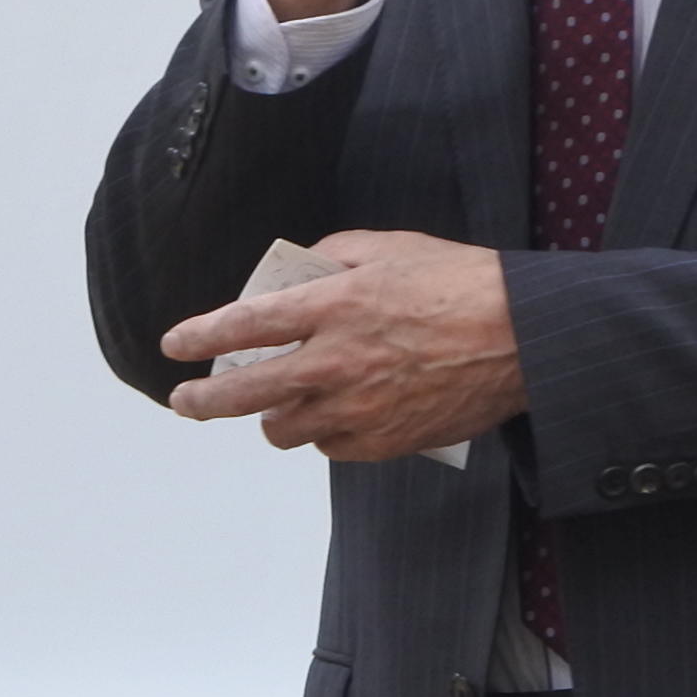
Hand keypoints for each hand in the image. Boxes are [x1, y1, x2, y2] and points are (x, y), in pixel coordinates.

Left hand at [161, 230, 523, 457]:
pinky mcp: (383, 442)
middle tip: (186, 401)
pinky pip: (330, 447)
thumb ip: (333, 258)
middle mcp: (336, 361)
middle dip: (204, 400)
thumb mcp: (391, 249)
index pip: (244, 325)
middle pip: (244, 393)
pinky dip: (324, 433)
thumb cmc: (461, 284)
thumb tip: (297, 272)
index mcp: (333, 305)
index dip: (200, 336)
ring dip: (273, 416)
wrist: (522, 338)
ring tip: (279, 403)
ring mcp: (358, 408)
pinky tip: (336, 414)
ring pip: (284, 428)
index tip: (173, 345)